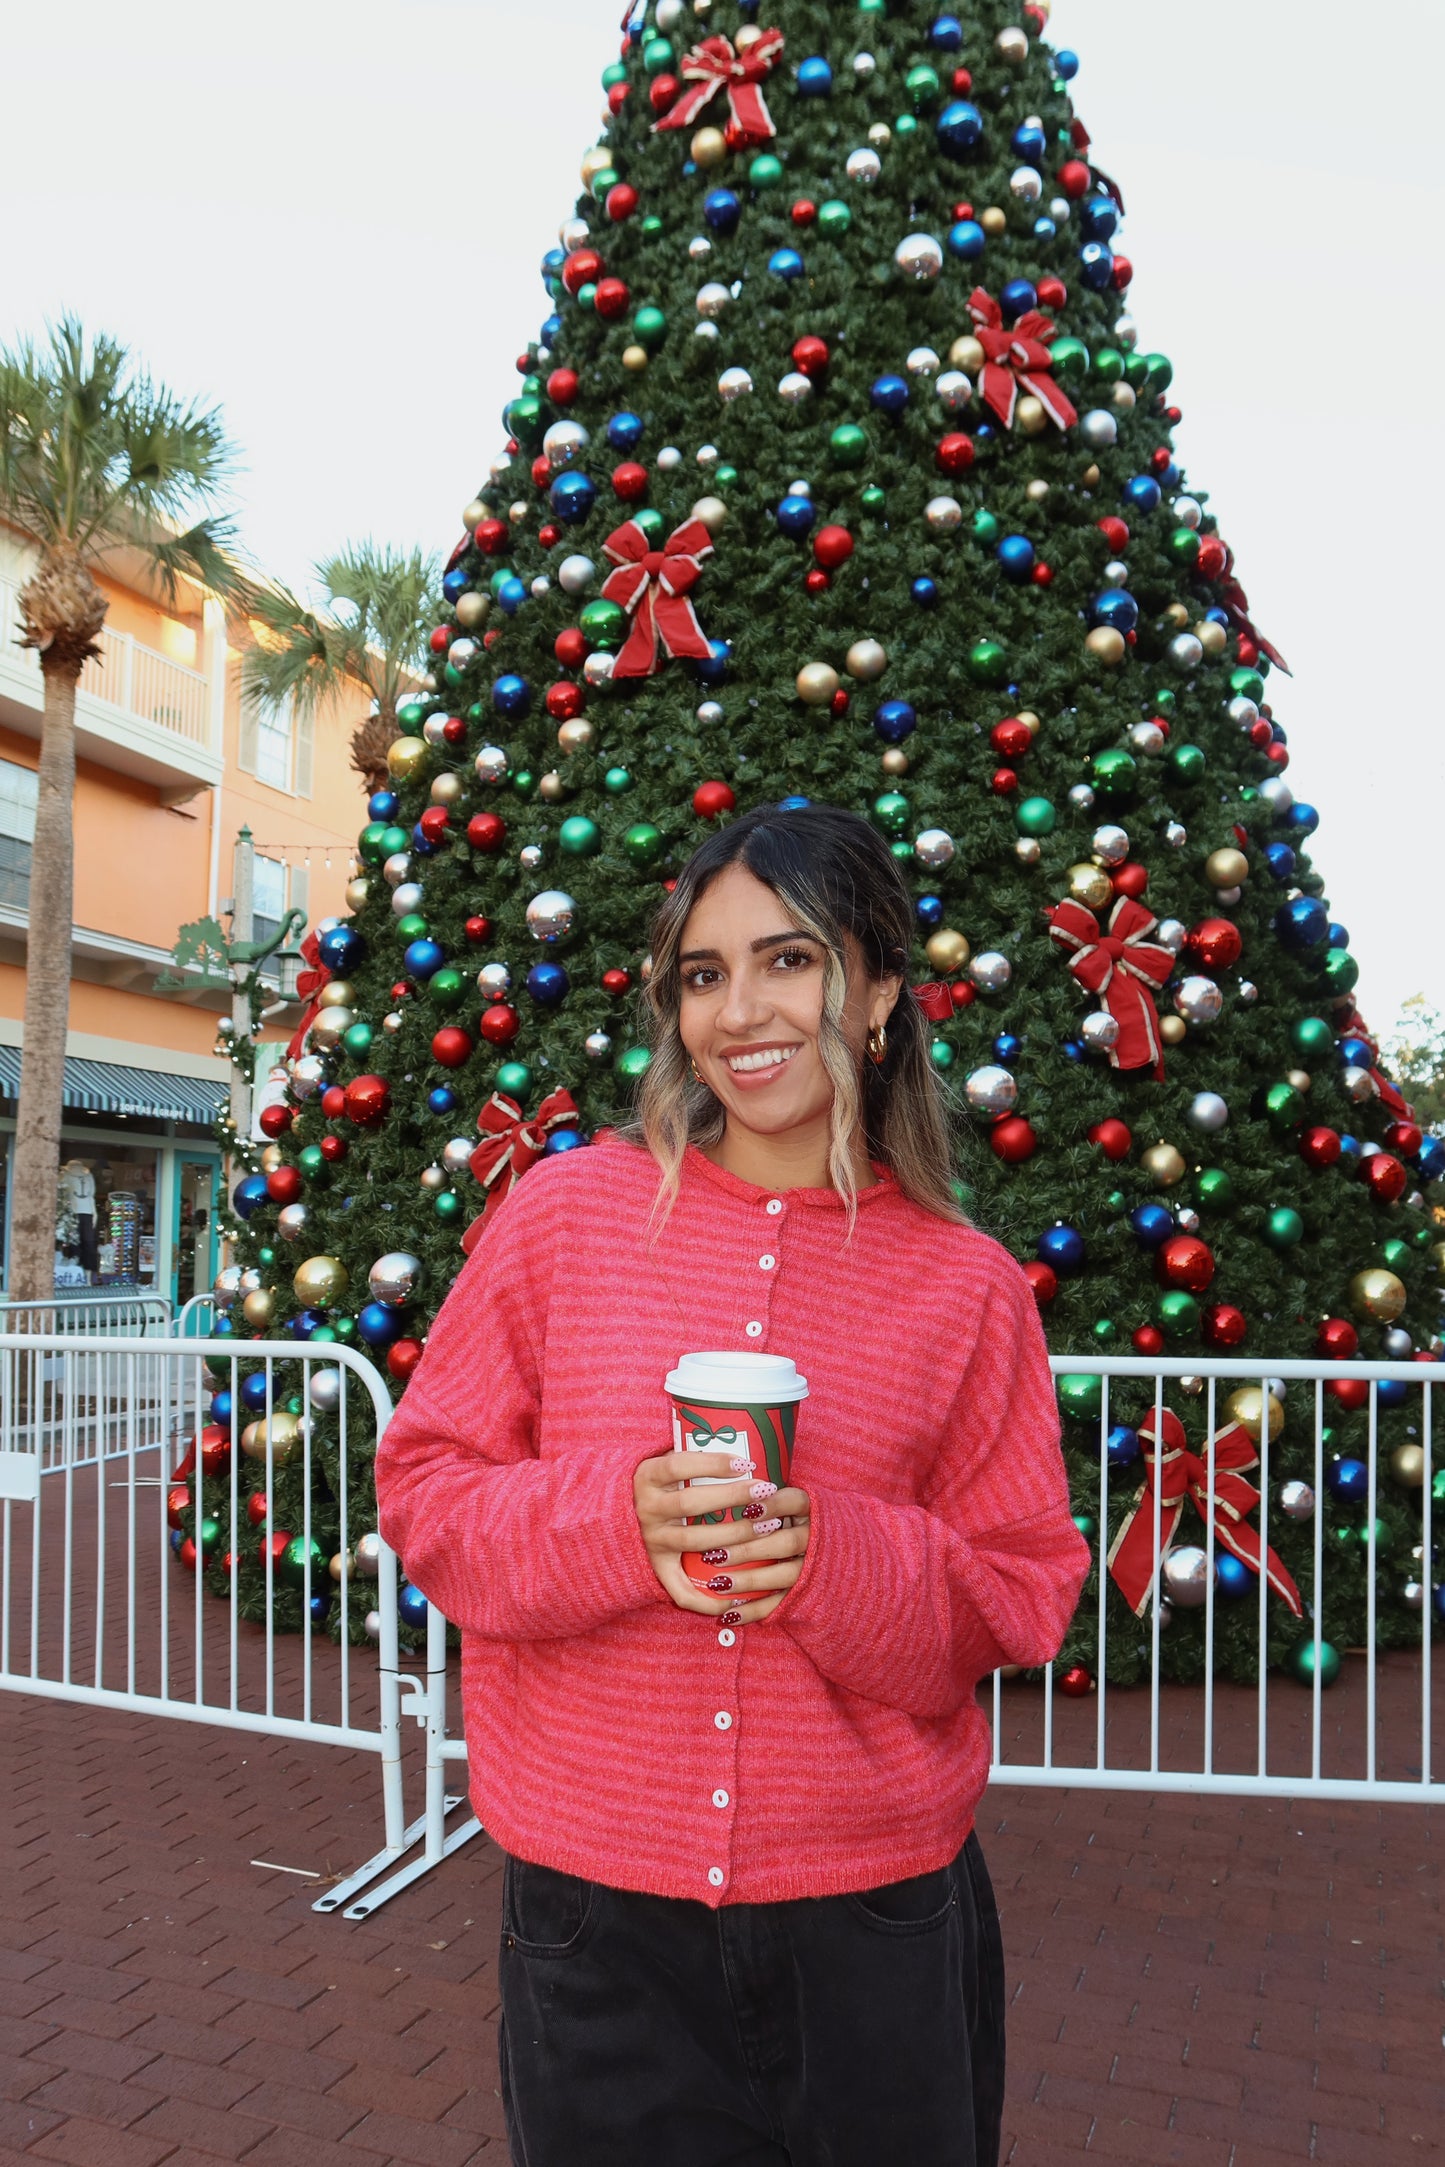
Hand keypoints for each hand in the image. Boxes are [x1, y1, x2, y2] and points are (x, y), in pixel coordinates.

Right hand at [633, 1447, 810, 1624]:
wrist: (617, 1515)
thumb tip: (744, 1446)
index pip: (680, 1465)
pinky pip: (679, 1588)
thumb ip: (693, 1457)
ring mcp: (651, 1538)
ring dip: (734, 1534)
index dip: (714, 1463)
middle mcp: (646, 1507)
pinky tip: (737, 1595)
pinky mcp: (657, 1565)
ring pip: (694, 1540)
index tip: (746, 1463)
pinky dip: (707, 1599)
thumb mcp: (665, 1463)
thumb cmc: (660, 1484)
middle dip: (734, 1497)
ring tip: (767, 1526)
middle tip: (766, 1492)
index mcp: (648, 1476)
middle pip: (692, 1503)